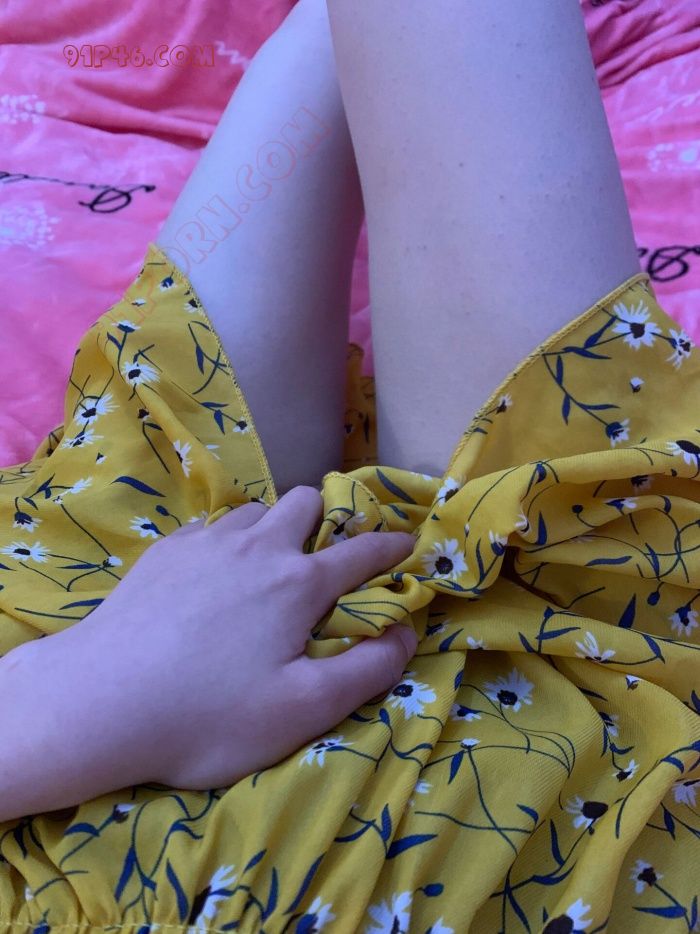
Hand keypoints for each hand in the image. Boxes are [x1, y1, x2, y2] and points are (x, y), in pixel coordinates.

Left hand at [74, 486, 417, 790]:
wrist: (98, 701)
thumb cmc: (209, 714)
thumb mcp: (303, 710)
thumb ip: (367, 670)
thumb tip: (405, 633)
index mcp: (298, 582)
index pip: (362, 552)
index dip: (392, 546)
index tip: (409, 542)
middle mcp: (256, 547)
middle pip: (305, 502)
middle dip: (328, 518)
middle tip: (326, 556)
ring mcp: (205, 543)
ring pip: (254, 509)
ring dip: (274, 527)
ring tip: (267, 566)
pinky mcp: (164, 552)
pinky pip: (210, 527)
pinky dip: (226, 541)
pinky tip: (212, 576)